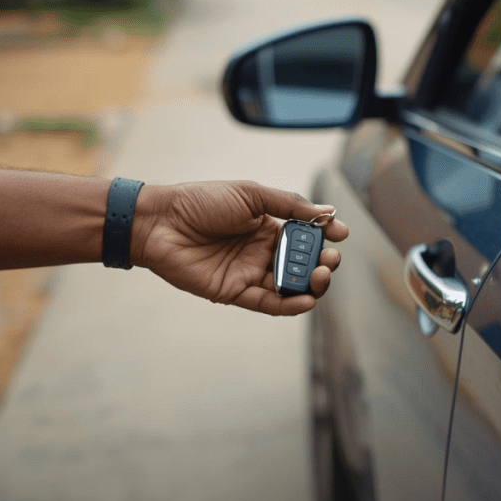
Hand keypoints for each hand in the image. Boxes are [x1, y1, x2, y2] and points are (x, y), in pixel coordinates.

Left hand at [133, 181, 348, 315]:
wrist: (160, 222)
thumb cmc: (201, 202)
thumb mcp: (250, 195)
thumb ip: (289, 205)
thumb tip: (327, 212)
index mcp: (267, 225)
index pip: (305, 236)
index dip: (324, 236)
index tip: (340, 234)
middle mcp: (261, 251)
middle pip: (302, 263)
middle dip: (322, 263)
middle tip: (330, 259)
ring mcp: (249, 273)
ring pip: (290, 286)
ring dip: (311, 284)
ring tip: (322, 276)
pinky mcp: (235, 293)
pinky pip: (269, 304)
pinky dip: (290, 305)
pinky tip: (306, 300)